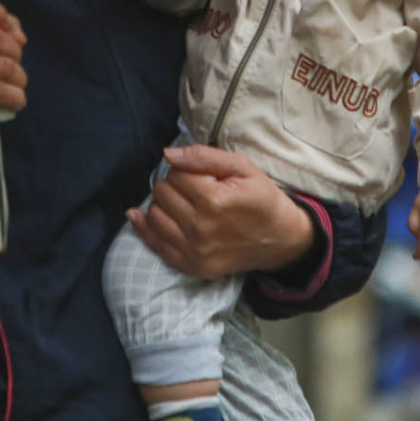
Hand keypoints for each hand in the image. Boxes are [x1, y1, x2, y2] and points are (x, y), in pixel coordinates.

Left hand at [125, 144, 314, 280]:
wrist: (281, 240)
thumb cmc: (263, 199)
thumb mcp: (243, 168)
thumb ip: (205, 156)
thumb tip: (168, 153)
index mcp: (214, 200)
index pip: (175, 174)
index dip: (184, 169)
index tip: (198, 174)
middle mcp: (200, 228)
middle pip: (162, 193)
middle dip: (172, 184)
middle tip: (191, 188)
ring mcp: (195, 251)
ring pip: (154, 216)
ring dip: (161, 204)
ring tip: (180, 202)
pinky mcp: (192, 266)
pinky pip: (155, 244)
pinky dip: (144, 227)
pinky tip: (138, 215)